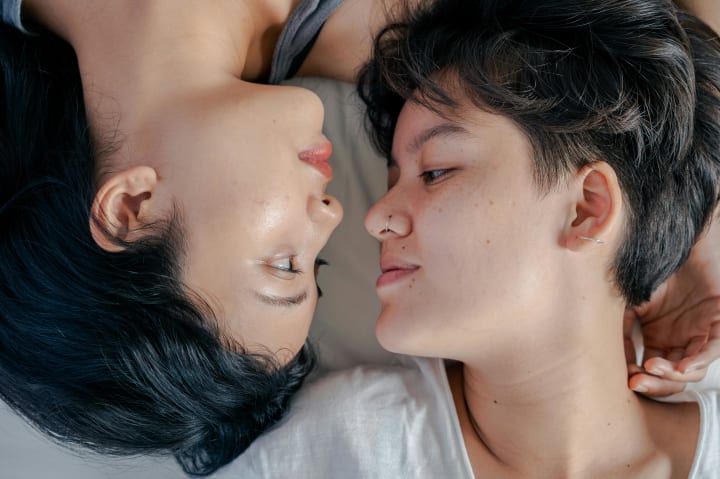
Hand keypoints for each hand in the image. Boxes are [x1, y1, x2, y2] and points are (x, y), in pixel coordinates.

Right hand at [625, 215, 719, 396]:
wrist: (673, 237)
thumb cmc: (650, 266)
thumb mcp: (627, 301)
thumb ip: (618, 326)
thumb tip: (602, 354)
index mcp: (657, 337)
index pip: (648, 370)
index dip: (636, 378)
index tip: (622, 379)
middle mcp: (679, 340)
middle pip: (670, 378)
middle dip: (654, 385)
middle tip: (637, 383)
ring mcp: (699, 333)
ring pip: (690, 369)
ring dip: (671, 375)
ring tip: (653, 368)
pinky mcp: (718, 322)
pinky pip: (712, 348)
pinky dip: (697, 360)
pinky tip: (680, 367)